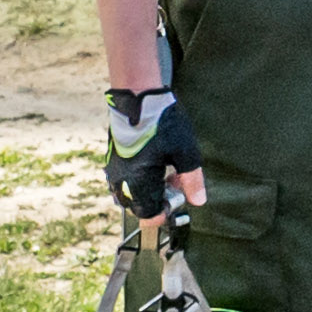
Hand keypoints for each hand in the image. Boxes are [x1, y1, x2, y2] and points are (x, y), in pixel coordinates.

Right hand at [104, 80, 201, 218]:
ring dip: (149, 190)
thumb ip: (192, 179)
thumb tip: (198, 201)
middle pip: (138, 207)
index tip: (177, 200)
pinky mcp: (113, 158)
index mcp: (139, 182)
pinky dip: (139, 179)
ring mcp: (115, 169)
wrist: (137, 95)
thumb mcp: (185, 151)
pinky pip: (124, 180)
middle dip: (158, 201)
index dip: (164, 214)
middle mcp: (122, 180)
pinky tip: (154, 163)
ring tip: (166, 173)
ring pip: (130, 194)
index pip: (148, 215)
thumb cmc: (161, 121)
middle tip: (174, 183)